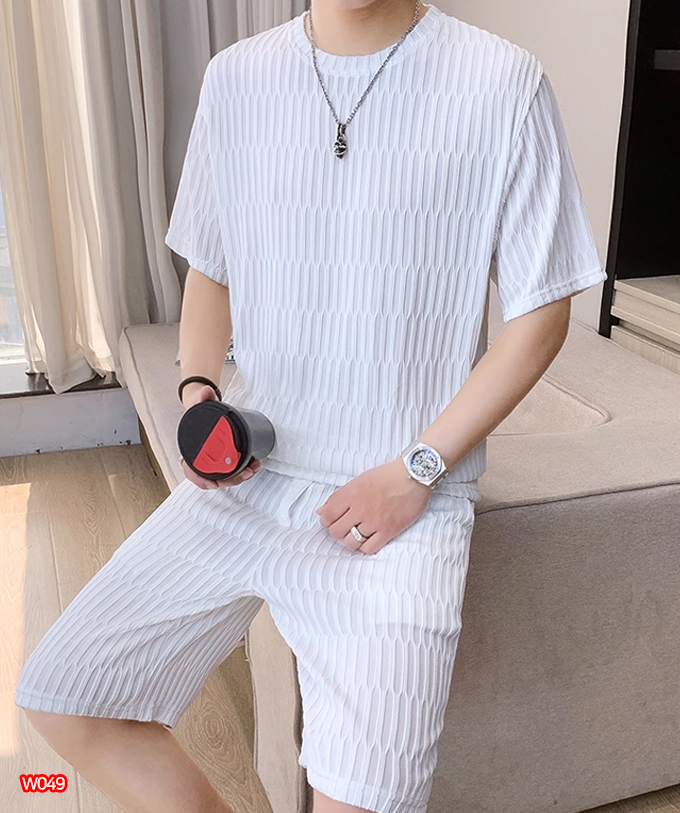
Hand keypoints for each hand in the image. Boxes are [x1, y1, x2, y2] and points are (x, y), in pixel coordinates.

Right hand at [179, 383, 261, 489]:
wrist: (201, 408)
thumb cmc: (197, 410)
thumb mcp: (199, 402)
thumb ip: (202, 396)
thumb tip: (205, 392)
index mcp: (190, 450)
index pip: (191, 471)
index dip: (201, 480)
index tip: (213, 484)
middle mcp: (199, 459)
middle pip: (213, 478)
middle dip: (231, 479)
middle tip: (247, 472)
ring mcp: (211, 461)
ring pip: (223, 477)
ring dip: (239, 476)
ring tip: (253, 468)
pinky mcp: (221, 459)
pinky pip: (229, 471)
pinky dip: (240, 471)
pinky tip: (251, 466)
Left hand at [315, 459, 433, 554]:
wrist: (414, 476)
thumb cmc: (387, 476)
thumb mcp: (359, 480)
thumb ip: (339, 496)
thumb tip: (321, 512)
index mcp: (351, 493)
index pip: (327, 516)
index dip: (326, 521)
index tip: (332, 521)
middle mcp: (360, 508)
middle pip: (336, 531)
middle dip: (337, 531)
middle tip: (345, 527)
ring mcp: (375, 521)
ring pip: (351, 542)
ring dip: (351, 540)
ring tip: (357, 533)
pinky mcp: (389, 530)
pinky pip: (369, 548)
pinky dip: (366, 547)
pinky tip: (369, 539)